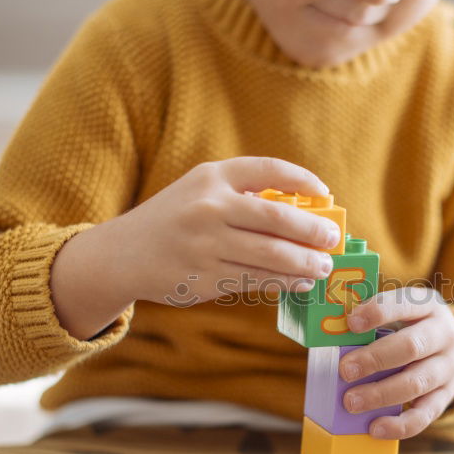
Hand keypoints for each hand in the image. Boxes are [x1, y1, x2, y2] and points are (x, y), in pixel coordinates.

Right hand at [113, 157, 340, 304]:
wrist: (122, 254)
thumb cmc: (175, 218)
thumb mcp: (200, 190)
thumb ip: (244, 194)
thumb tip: (306, 213)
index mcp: (211, 177)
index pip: (268, 170)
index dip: (303, 180)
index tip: (325, 193)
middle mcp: (208, 208)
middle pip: (278, 219)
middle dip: (313, 231)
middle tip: (332, 239)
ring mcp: (205, 246)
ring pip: (270, 256)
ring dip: (304, 263)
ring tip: (322, 267)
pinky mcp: (203, 279)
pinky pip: (254, 281)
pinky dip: (283, 282)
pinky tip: (298, 283)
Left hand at [339, 287, 453, 438]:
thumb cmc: (413, 328)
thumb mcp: (402, 314)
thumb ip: (374, 322)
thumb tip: (330, 334)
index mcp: (427, 306)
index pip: (405, 304)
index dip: (378, 312)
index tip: (351, 322)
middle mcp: (443, 335)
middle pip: (411, 346)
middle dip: (375, 359)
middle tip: (345, 371)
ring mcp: (448, 368)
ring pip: (417, 382)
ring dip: (380, 394)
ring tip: (350, 402)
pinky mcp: (446, 397)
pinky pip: (425, 415)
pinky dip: (399, 425)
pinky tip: (375, 428)